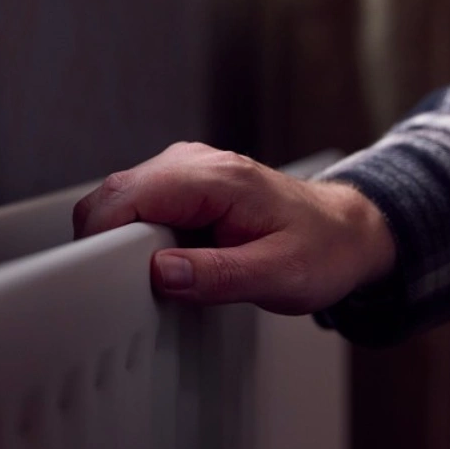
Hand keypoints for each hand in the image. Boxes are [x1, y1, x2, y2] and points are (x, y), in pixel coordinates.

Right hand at [73, 142, 395, 313]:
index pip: (129, 195)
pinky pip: (138, 206)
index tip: (104, 276)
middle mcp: (195, 163)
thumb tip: (162, 273)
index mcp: (218, 178)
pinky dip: (134, 236)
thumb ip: (219, 276)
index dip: (104, 237)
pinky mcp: (183, 186)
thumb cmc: (322, 249)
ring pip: (119, 198)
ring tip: (152, 275)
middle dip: (105, 241)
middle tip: (127, 285)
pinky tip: (162, 261)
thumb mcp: (280, 276)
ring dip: (119, 240)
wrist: (346, 231)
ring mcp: (186, 170)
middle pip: (112, 194)